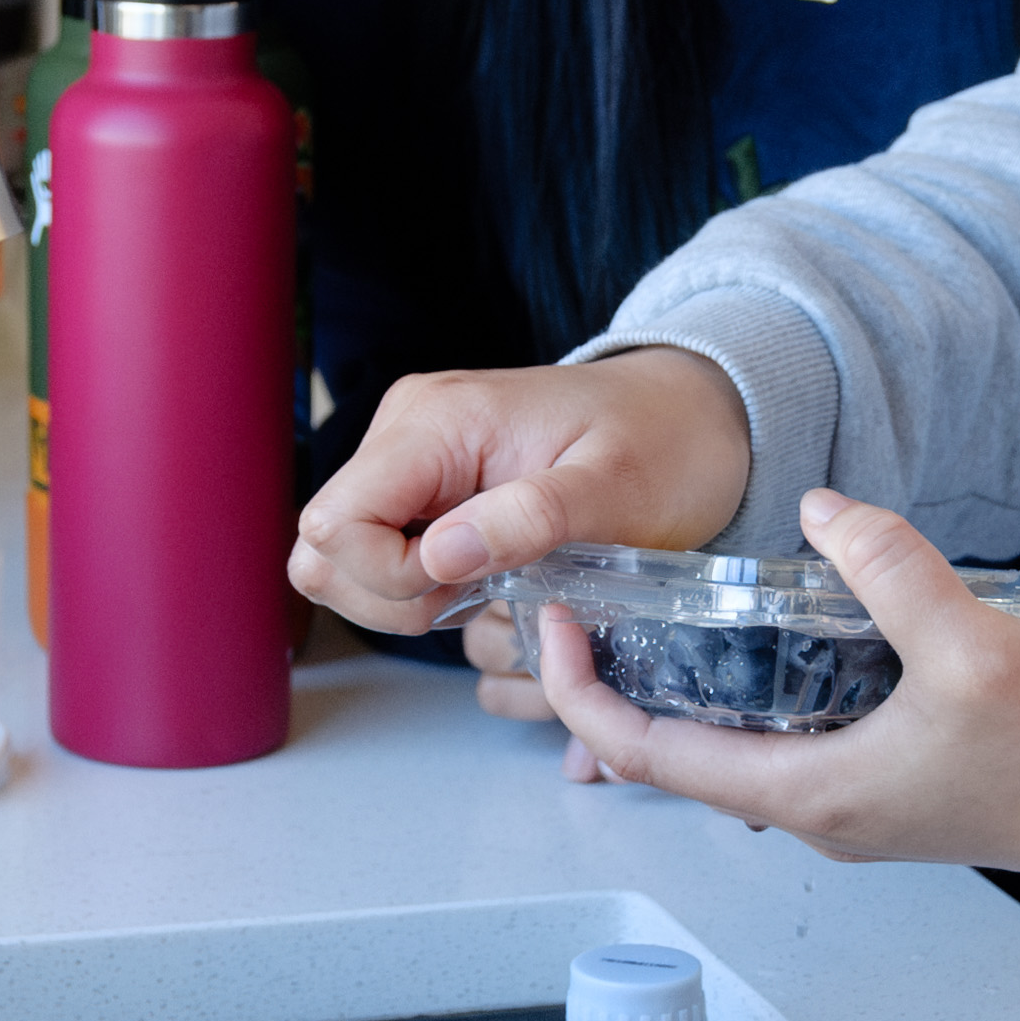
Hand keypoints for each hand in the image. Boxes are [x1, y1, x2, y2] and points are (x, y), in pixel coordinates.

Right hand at [288, 350, 752, 635]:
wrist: (695, 413)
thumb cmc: (665, 442)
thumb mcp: (615, 487)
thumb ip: (529, 517)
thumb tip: (438, 557)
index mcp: (436, 421)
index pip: (335, 523)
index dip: (387, 578)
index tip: (467, 587)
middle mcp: (408, 437)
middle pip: (324, 554)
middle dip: (394, 602)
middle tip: (482, 597)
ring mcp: (416, 468)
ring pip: (349, 572)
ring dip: (418, 606)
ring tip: (500, 589)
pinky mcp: (433, 497)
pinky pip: (392, 568)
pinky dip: (436, 597)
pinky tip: (498, 584)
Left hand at [496, 492, 1019, 936]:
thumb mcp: (973, 643)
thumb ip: (890, 571)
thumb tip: (822, 508)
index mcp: (811, 793)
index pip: (651, 756)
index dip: (584, 693)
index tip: (555, 622)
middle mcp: (819, 812)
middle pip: (678, 758)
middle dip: (619, 688)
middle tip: (592, 606)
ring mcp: (855, 806)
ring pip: (733, 753)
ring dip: (683, 694)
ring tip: (657, 616)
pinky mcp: (892, 788)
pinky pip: (787, 746)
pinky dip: (749, 698)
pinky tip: (768, 641)